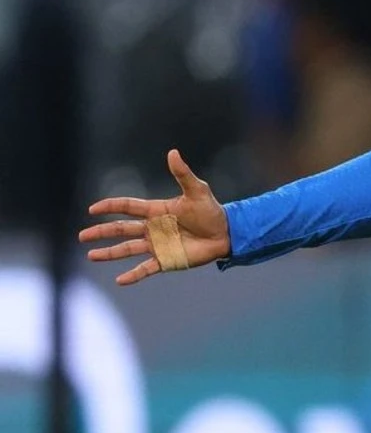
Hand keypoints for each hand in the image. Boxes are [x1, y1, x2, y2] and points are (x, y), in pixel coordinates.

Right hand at [79, 149, 230, 285]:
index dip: (110, 207)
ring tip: (91, 255)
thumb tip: (172, 153)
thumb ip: (182, 174)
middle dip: (102, 232)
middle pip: (122, 229)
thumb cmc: (211, 211)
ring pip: (128, 249)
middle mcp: (153, 228)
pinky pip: (145, 268)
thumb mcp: (197, 191)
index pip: (128, 207)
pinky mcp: (166, 260)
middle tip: (82, 235)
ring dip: (109, 253)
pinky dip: (133, 275)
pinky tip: (119, 280)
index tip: (92, 209)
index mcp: (157, 211)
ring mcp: (158, 245)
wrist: (226, 233)